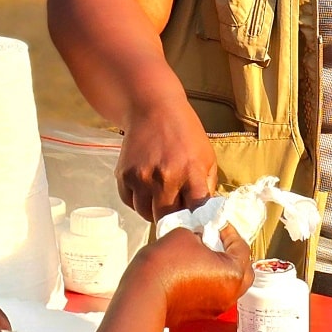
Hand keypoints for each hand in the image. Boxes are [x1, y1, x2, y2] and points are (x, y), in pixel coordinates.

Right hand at [117, 97, 217, 221]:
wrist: (153, 108)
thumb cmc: (184, 132)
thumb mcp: (206, 155)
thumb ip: (207, 185)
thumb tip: (205, 213)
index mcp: (191, 173)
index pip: (196, 211)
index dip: (196, 221)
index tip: (196, 223)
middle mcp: (165, 178)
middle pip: (167, 218)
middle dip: (173, 219)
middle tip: (175, 211)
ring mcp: (142, 178)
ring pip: (145, 213)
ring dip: (152, 211)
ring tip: (159, 197)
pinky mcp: (124, 175)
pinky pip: (129, 202)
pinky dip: (137, 200)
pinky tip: (145, 188)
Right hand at [123, 227, 254, 327]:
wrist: (144, 294)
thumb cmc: (165, 265)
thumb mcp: (186, 235)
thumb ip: (201, 235)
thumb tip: (201, 239)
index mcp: (233, 274)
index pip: (241, 247)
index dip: (229, 232)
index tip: (218, 224)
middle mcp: (229, 294)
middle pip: (241, 271)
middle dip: (231, 253)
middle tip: (216, 240)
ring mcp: (215, 307)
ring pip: (227, 285)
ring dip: (219, 269)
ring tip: (202, 253)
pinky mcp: (199, 314)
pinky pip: (211, 294)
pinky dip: (208, 281)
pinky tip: (191, 269)